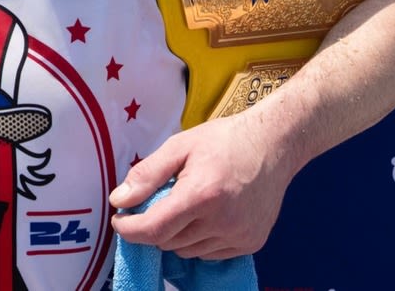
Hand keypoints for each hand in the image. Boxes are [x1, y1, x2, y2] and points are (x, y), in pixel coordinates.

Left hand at [108, 111, 293, 259]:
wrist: (274, 144)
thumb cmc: (225, 141)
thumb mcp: (179, 146)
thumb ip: (146, 174)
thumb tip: (119, 200)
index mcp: (201, 195)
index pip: (154, 229)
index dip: (129, 229)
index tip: (120, 220)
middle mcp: (223, 221)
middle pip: (168, 242)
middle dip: (153, 226)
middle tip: (157, 202)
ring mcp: (240, 236)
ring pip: (188, 251)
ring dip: (177, 235)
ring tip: (186, 205)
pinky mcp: (251, 243)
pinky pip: (210, 254)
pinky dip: (199, 240)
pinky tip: (207, 215)